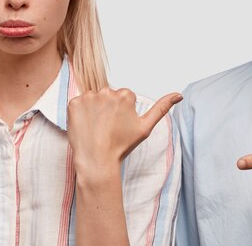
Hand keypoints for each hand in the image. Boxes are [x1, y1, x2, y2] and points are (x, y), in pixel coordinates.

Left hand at [67, 87, 181, 180]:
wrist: (97, 160)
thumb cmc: (121, 146)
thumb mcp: (145, 127)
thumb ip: (161, 108)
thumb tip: (178, 95)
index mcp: (125, 95)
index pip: (123, 97)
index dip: (121, 113)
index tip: (118, 125)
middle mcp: (107, 91)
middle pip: (108, 96)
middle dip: (108, 108)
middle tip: (107, 128)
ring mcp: (88, 97)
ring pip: (93, 99)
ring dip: (94, 110)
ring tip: (96, 128)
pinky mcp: (73, 103)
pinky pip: (78, 103)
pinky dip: (80, 113)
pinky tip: (85, 126)